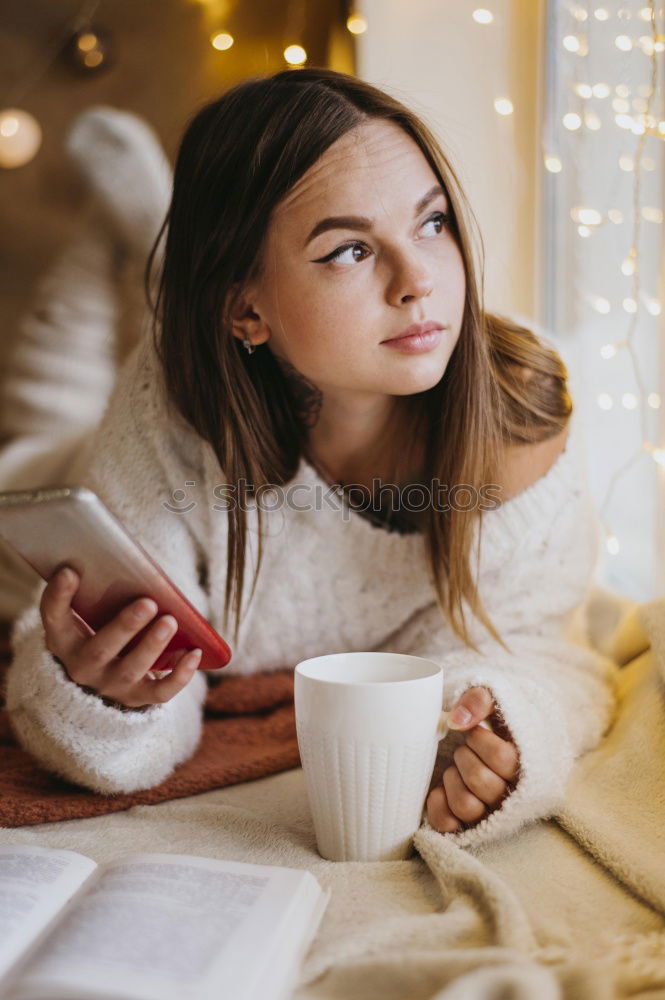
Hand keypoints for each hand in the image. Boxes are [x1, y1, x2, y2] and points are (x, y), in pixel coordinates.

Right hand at [40, 566, 201, 708]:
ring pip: (131, 669)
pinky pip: (160, 692)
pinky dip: (180, 675)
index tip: (70, 571)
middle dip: (125, 626)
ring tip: (171, 621)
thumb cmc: (98, 635)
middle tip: (148, 603)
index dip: (58, 596)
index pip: (53, 618)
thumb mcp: (87, 618)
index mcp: (64, 640)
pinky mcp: (137, 698)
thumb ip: (97, 595)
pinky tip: (194, 652)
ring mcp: (110, 686)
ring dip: (153, 645)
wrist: (99, 688)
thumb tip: (126, 564)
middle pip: (100, 649)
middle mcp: (82, 667)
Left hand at [426, 686, 519, 833]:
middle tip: (465, 749)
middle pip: (481, 781)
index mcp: (527, 768)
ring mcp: (489, 816)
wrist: (487, 744)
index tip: (475, 732)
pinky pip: (447, 823)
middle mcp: (513, 799)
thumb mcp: (494, 701)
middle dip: (464, 756)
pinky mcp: (466, 827)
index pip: (503, 758)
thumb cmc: (494, 723)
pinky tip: (441, 787)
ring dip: (452, 779)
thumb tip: (456, 721)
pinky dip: (437, 803)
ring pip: (466, 806)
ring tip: (456, 768)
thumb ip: (480, 700)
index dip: (479, 739)